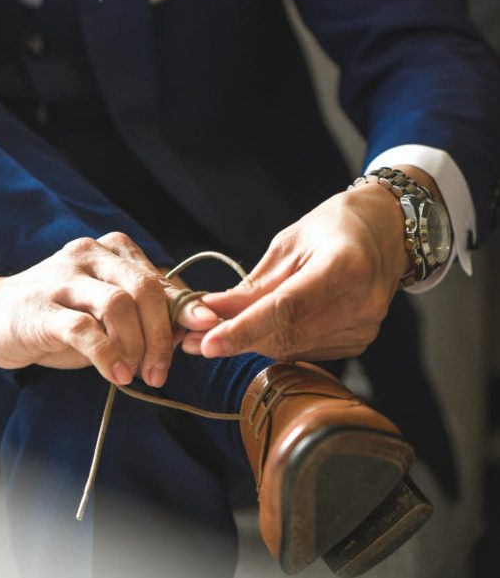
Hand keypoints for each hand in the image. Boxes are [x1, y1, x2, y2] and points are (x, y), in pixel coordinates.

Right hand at [0, 232, 218, 384]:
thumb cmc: (58, 315)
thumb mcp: (105, 310)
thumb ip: (145, 312)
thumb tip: (195, 327)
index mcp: (112, 250)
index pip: (161, 281)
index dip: (185, 314)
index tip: (200, 340)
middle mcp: (90, 254)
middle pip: (145, 289)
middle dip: (162, 335)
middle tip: (161, 370)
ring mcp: (64, 278)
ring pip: (119, 305)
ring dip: (136, 346)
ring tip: (135, 374)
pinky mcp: (42, 307)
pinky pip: (84, 328)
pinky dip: (107, 354)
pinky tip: (116, 374)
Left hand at [181, 183, 409, 360]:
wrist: (386, 231)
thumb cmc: (334, 227)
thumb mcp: (289, 243)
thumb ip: (253, 284)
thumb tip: (210, 311)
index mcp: (345, 266)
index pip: (287, 308)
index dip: (244, 329)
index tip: (207, 344)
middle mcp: (362, 302)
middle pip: (287, 334)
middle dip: (237, 339)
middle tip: (191, 340)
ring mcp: (365, 327)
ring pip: (293, 348)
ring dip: (251, 344)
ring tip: (215, 335)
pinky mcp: (360, 341)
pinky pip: (306, 350)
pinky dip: (276, 343)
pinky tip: (257, 331)